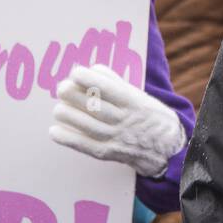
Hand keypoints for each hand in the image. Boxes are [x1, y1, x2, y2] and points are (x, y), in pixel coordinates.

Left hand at [49, 65, 185, 177]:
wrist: (167, 148)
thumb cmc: (149, 116)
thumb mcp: (140, 96)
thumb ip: (116, 83)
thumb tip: (92, 69)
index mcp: (133, 102)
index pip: (108, 88)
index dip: (89, 79)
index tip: (76, 72)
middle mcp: (124, 120)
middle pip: (94, 106)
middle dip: (73, 96)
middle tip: (62, 88)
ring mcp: (115, 138)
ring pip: (86, 125)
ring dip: (67, 116)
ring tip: (58, 109)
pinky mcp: (107, 153)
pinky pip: (84, 145)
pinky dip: (67, 138)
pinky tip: (55, 131)